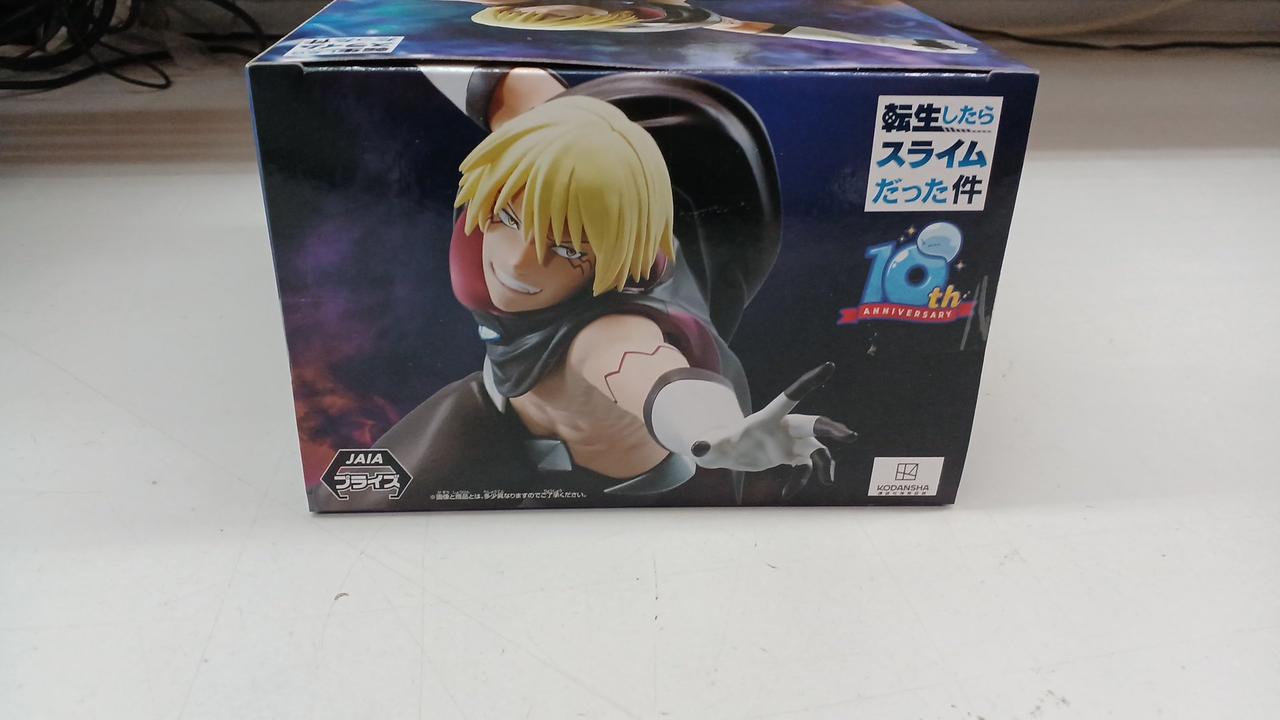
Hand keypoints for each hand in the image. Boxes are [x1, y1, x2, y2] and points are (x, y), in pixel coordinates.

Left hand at [689, 363, 856, 498]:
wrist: (725, 453)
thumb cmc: (717, 444)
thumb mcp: (710, 446)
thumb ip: (707, 445)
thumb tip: (697, 449)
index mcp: (767, 418)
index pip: (790, 397)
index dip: (808, 383)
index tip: (829, 367)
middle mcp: (783, 428)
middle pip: (812, 423)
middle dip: (831, 428)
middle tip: (849, 436)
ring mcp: (789, 442)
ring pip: (816, 447)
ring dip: (826, 462)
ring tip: (827, 481)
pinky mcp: (790, 457)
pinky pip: (806, 467)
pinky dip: (803, 479)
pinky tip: (787, 493)